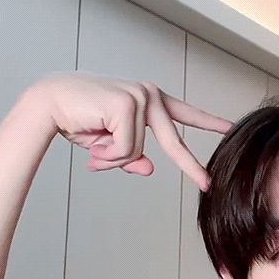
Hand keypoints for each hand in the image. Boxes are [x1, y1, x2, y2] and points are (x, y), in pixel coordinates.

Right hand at [33, 72, 232, 189]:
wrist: (47, 103)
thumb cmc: (78, 119)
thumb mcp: (110, 143)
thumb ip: (132, 155)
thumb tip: (149, 169)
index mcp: (149, 100)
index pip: (185, 113)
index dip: (209, 122)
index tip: (231, 128)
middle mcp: (148, 94)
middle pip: (174, 140)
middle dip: (190, 166)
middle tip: (207, 184)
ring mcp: (139, 96)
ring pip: (137, 151)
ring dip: (112, 157)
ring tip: (92, 146)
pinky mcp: (127, 104)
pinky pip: (125, 148)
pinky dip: (106, 153)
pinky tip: (91, 141)